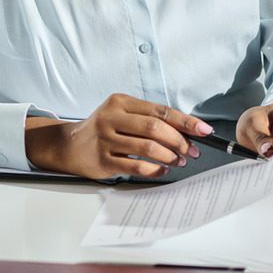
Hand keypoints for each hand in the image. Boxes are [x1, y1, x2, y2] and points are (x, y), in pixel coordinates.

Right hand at [24, 93, 212, 179]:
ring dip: (169, 156)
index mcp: (120, 102)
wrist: (69, 145)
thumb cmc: (102, 129)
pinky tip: (162, 169)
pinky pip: (136, 166)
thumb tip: (186, 131)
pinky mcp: (103, 159)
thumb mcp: (121, 115)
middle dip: (179, 141)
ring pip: (147, 147)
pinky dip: (155, 169)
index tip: (204, 130)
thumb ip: (147, 119)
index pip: (160, 110)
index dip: (185, 121)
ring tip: (178, 161)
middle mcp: (111, 117)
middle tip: (191, 151)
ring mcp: (105, 138)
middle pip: (155, 128)